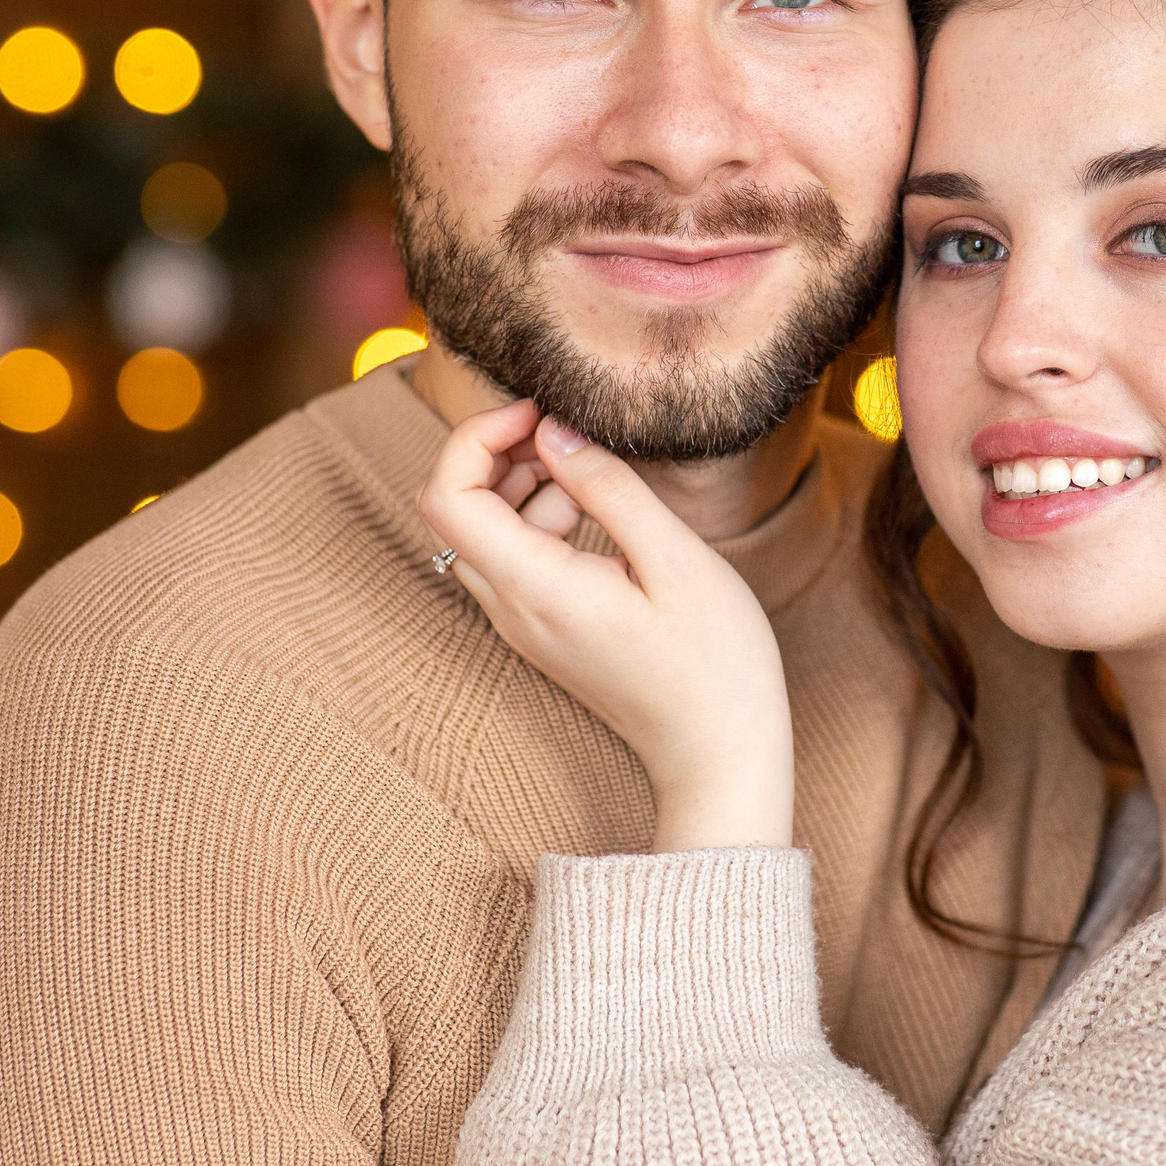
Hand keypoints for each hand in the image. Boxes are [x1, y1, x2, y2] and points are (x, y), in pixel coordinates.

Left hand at [419, 406, 794, 851]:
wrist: (719, 753)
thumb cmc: (714, 662)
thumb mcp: (675, 559)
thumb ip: (608, 487)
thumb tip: (552, 429)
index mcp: (536, 589)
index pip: (446, 497)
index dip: (477, 436)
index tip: (540, 411)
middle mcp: (510, 609)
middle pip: (452, 508)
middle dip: (499, 454)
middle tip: (573, 440)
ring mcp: (520, 623)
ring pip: (479, 531)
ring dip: (523, 486)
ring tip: (599, 487)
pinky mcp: (540, 628)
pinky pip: (510, 557)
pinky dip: (539, 519)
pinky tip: (600, 521)